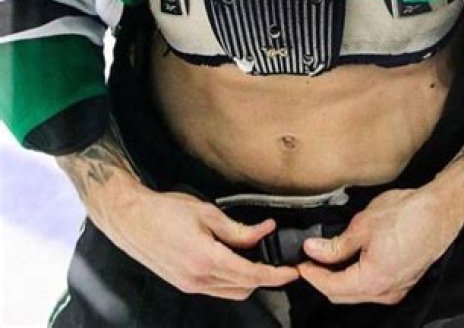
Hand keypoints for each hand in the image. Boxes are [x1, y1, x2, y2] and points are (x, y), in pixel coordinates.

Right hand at [102, 184, 299, 299]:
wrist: (132, 219)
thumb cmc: (166, 211)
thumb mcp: (208, 213)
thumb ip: (238, 229)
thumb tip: (264, 232)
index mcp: (206, 259)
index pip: (251, 275)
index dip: (275, 275)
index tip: (292, 271)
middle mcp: (197, 279)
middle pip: (244, 288)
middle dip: (265, 276)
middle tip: (277, 258)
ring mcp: (189, 284)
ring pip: (230, 291)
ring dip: (248, 279)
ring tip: (258, 256)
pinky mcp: (183, 283)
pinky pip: (216, 288)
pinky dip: (231, 278)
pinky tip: (235, 259)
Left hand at [298, 187, 461, 304]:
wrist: (440, 211)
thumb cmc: (406, 214)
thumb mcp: (363, 225)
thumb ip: (335, 244)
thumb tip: (312, 250)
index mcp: (372, 280)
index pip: (331, 287)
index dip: (312, 275)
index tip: (301, 263)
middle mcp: (385, 292)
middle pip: (343, 295)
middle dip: (323, 280)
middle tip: (310, 260)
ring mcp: (397, 289)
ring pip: (358, 293)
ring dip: (340, 279)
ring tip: (328, 257)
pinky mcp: (404, 282)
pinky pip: (373, 287)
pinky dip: (357, 277)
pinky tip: (352, 259)